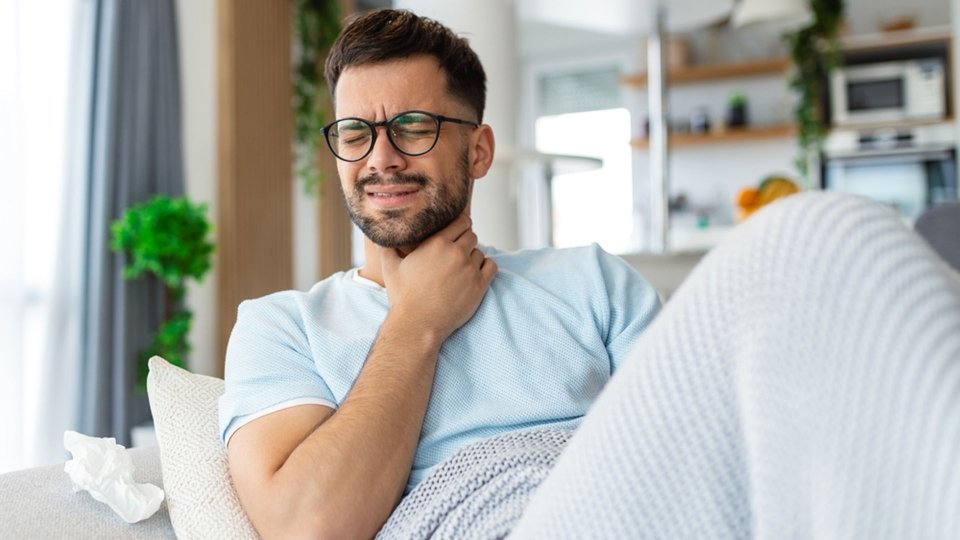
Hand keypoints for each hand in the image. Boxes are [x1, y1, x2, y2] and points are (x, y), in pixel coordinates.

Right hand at [379, 214, 497, 342]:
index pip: (461, 221)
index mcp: (437, 243)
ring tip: (461, 268)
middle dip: (465, 241)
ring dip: (473, 257)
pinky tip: (477, 273)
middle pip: (472, 235)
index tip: (457, 230)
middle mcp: (456, 253)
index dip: (460, 224)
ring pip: (480, 252)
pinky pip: (491, 266)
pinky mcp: (479, 286)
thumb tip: (378, 236)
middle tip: (457, 252)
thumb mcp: (390, 269)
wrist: (418, 324)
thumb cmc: (403, 297)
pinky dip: (486, 267)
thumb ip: (386, 248)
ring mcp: (469, 269)